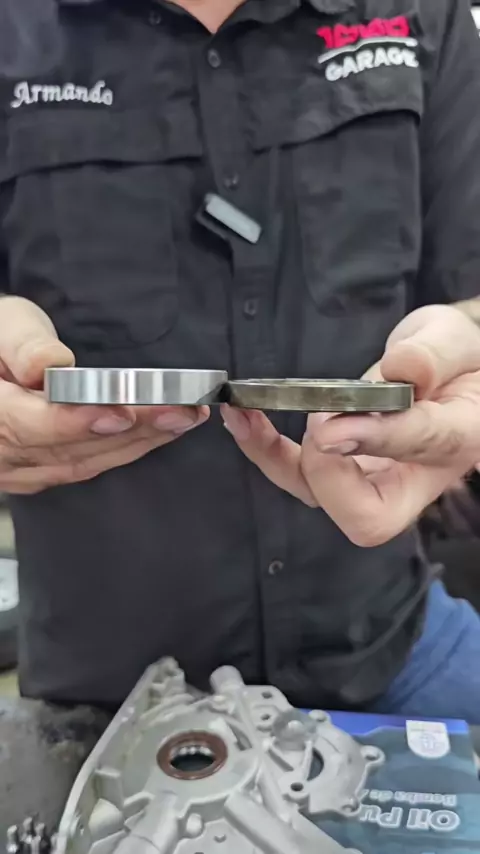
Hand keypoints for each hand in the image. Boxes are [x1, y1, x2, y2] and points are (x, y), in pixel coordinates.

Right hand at [0, 297, 207, 492]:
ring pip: (83, 463)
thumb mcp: (2, 324)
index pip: (28, 426)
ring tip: (185, 418)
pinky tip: (160, 433)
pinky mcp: (39, 473)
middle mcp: (1, 454)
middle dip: (132, 432)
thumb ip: (23, 344)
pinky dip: (126, 449)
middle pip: (68, 450)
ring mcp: (19, 470)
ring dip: (139, 442)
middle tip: (181, 411)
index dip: (75, 423)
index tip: (122, 414)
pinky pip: (85, 467)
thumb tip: (48, 366)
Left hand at [221, 305, 479, 546]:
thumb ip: (432, 354)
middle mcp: (413, 476)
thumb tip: (399, 369)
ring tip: (243, 416)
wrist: (452, 370)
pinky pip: (300, 474)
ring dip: (275, 460)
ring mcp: (372, 478)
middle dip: (325, 473)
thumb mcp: (455, 340)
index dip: (376, 438)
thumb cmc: (459, 357)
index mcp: (457, 440)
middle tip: (316, 419)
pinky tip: (243, 418)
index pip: (420, 447)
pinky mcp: (341, 467)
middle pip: (364, 514)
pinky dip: (267, 450)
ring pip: (319, 496)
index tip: (331, 424)